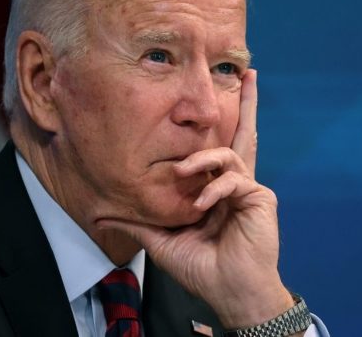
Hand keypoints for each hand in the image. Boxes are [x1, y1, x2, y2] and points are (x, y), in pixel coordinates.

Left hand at [97, 69, 294, 327]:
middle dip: (248, 103)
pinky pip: (233, 178)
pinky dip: (214, 188)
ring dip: (203, 160)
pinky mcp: (260, 197)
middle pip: (245, 135)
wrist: (228, 290)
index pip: (220, 151)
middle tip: (251, 72)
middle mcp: (237, 183)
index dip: (219, 129)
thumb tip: (100, 213)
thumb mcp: (162, 239)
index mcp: (218, 190)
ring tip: (183, 173)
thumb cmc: (202, 267)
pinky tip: (203, 205)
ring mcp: (251, 189)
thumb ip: (137, 221)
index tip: (210, 106)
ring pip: (229, 154)